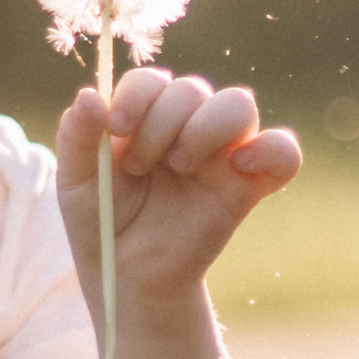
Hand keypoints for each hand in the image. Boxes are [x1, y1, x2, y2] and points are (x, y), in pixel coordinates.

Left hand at [55, 70, 300, 303]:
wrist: (129, 278)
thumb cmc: (102, 223)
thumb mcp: (74, 182)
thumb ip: (75, 136)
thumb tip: (91, 96)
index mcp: (145, 116)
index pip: (152, 80)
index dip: (137, 95)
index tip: (117, 129)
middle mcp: (186, 125)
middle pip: (192, 89)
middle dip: (161, 123)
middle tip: (140, 167)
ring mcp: (222, 152)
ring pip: (238, 104)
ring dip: (206, 128)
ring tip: (180, 167)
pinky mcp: (250, 184)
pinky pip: (283, 152)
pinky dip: (271, 149)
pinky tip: (239, 166)